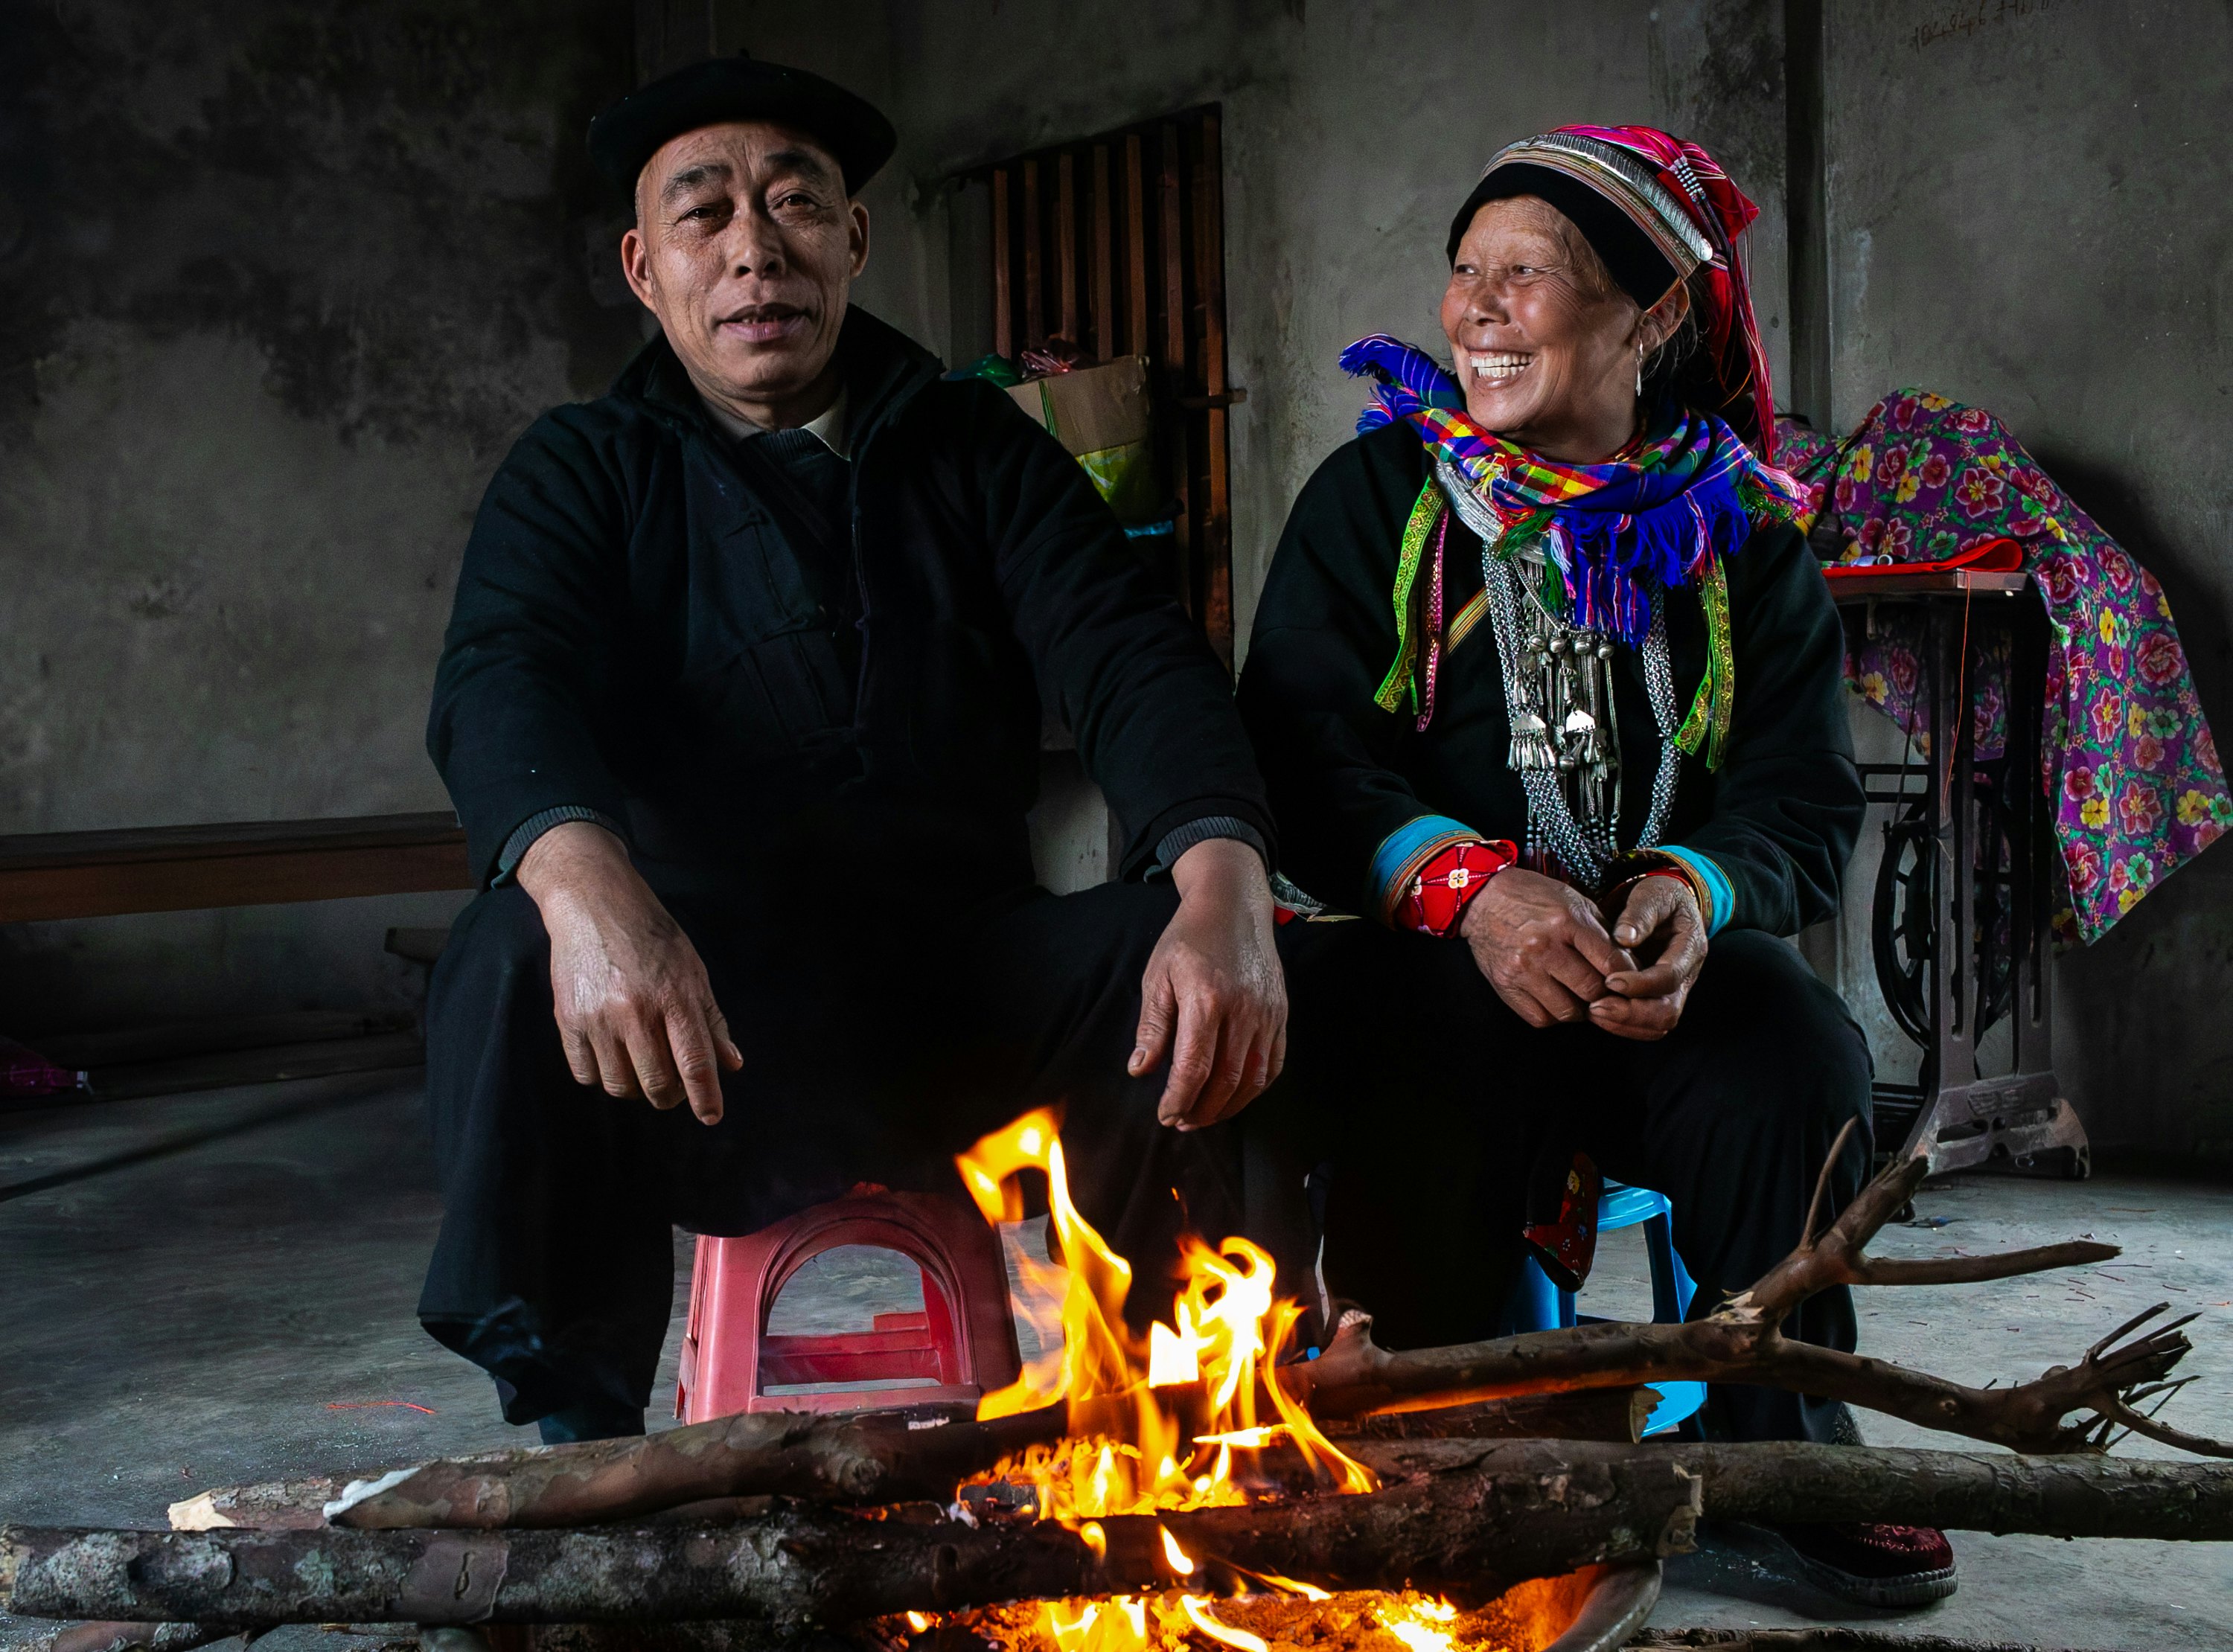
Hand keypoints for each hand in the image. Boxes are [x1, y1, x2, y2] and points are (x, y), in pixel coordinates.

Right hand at [515, 821, 742, 1122]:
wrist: (594, 904)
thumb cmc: (652, 937)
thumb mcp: (693, 970)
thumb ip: (711, 1020)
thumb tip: (732, 1065)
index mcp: (675, 997)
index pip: (695, 1062)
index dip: (706, 1097)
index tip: (711, 1117)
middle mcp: (636, 1011)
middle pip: (657, 1084)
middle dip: (670, 1097)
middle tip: (673, 1087)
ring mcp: (599, 1018)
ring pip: (621, 1086)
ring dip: (636, 1088)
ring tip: (642, 1069)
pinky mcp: (568, 1020)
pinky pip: (586, 1074)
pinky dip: (602, 1076)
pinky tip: (612, 1057)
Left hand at [1129, 837, 1288, 1130]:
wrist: (1234, 904)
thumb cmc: (1189, 938)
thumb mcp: (1158, 975)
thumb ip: (1153, 1025)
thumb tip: (1141, 1069)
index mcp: (1207, 1000)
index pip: (1194, 1067)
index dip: (1179, 1099)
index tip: (1165, 1115)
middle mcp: (1243, 1011)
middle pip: (1226, 1080)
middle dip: (1202, 1110)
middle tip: (1181, 1121)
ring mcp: (1267, 1014)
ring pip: (1254, 1078)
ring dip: (1228, 1106)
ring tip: (1204, 1115)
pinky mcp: (1281, 1013)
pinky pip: (1273, 1064)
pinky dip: (1255, 1088)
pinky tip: (1234, 1095)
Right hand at [1458, 866, 1634, 1026]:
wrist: (1482, 898)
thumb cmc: (1534, 897)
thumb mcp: (1573, 901)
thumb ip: (1602, 932)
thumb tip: (1630, 966)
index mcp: (1566, 921)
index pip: (1611, 962)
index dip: (1627, 977)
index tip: (1627, 980)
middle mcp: (1544, 946)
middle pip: (1592, 990)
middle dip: (1604, 995)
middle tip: (1605, 992)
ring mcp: (1522, 969)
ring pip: (1567, 1011)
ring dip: (1579, 1009)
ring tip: (1579, 997)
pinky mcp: (1505, 985)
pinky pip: (1540, 1018)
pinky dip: (1553, 1014)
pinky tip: (1555, 1000)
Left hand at [1589, 874, 1709, 1040]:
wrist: (1665, 903)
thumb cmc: (1659, 896)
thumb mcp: (1652, 895)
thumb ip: (1640, 913)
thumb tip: (1624, 938)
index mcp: (1689, 948)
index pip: (1669, 977)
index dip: (1640, 984)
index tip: (1610, 981)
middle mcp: (1686, 975)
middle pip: (1667, 1012)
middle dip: (1630, 1013)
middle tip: (1595, 1007)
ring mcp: (1673, 990)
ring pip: (1657, 1025)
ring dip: (1624, 1023)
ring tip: (1592, 1011)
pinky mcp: (1657, 998)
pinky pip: (1646, 1025)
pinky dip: (1623, 1025)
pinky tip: (1597, 1014)